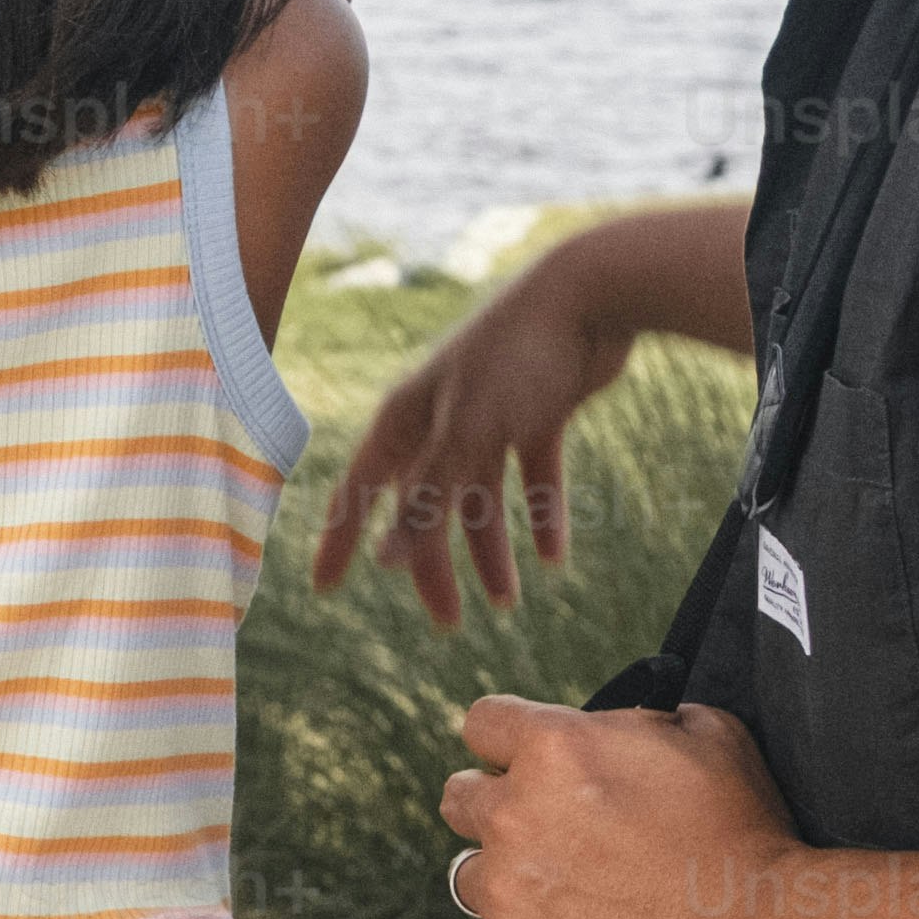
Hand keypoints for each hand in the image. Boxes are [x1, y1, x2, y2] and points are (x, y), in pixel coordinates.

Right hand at [309, 254, 636, 619]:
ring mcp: (488, 413)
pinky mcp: (536, 409)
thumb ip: (427, 500)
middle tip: (449, 623)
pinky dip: (540, 512)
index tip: (325, 589)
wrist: (593, 294)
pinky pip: (531, 475)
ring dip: (490, 548)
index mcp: (405, 417)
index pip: (359, 491)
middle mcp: (438, 417)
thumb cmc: (517, 357)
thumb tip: (384, 563)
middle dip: (432, 564)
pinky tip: (553, 555)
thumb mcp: (467, 437)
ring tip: (510, 600)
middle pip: (423, 505)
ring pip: (478, 497)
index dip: (339, 540)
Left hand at [439, 693, 792, 918]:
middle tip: (545, 829)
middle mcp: (513, 817)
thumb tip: (621, 728)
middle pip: (459, 798)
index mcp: (552, 750)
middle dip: (496, 806)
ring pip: (473, 876)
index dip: (510, 740)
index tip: (525, 760)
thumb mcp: (708, 734)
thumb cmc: (744, 835)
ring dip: (510, 880)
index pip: (484, 724)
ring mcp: (507, 895)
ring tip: (572, 896)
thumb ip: (639, 721)